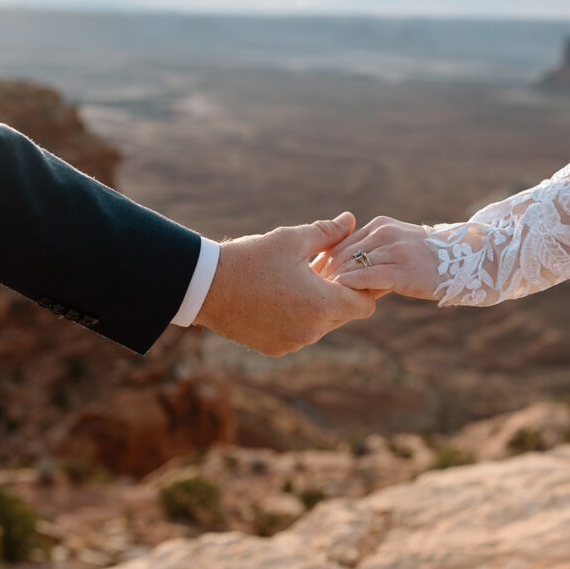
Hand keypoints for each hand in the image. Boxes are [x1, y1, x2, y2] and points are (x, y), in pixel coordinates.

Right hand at [194, 212, 376, 356]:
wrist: (204, 287)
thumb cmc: (249, 259)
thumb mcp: (290, 239)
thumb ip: (326, 232)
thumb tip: (350, 220)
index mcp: (321, 303)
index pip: (365, 304)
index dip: (363, 286)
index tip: (348, 270)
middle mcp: (312, 330)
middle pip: (344, 315)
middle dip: (339, 293)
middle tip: (322, 269)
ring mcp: (293, 343)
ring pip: (322, 325)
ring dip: (318, 306)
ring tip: (299, 280)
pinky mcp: (275, 348)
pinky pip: (299, 334)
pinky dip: (298, 319)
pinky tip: (280, 297)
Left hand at [314, 216, 438, 300]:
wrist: (468, 259)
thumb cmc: (429, 259)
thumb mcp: (398, 247)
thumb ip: (373, 252)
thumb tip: (345, 271)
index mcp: (380, 225)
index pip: (341, 241)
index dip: (323, 261)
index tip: (310, 278)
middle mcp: (384, 232)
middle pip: (341, 253)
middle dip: (324, 273)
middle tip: (309, 291)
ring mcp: (394, 250)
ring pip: (352, 265)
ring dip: (334, 283)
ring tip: (322, 298)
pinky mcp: (403, 270)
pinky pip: (369, 277)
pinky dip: (351, 287)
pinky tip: (342, 298)